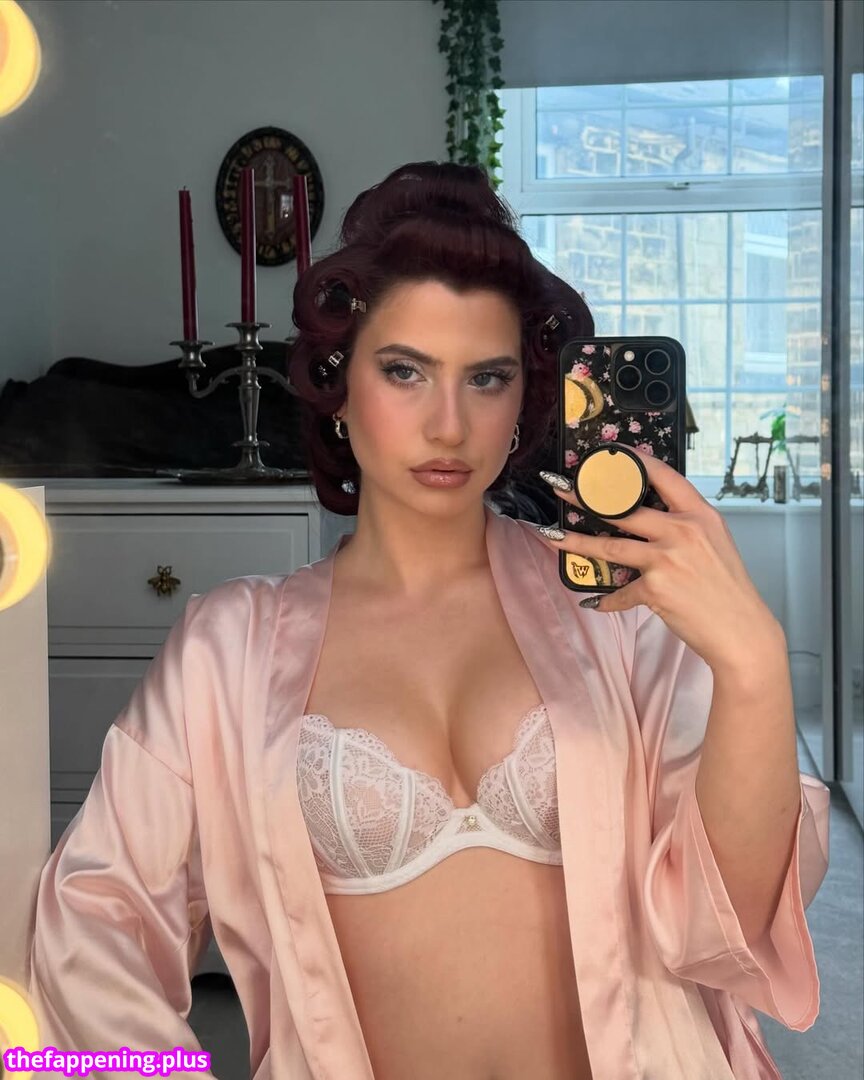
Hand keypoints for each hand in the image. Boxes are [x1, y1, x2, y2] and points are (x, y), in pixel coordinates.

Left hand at [537, 444, 785, 673]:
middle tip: (560, 490)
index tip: (606, 455)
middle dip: (585, 498)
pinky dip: (607, 599)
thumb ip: (684, 525)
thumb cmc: (726, 588)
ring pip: (609, 547)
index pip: (662, 475)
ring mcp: (668, 558)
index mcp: (700, 514)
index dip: (631, 461)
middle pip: (623, 508)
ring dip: (575, 542)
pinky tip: (594, 602)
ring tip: (551, 536)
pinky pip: (620, 592)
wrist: (741, 631)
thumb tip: (646, 517)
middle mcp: (683, 530)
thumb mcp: (714, 542)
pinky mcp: (655, 588)